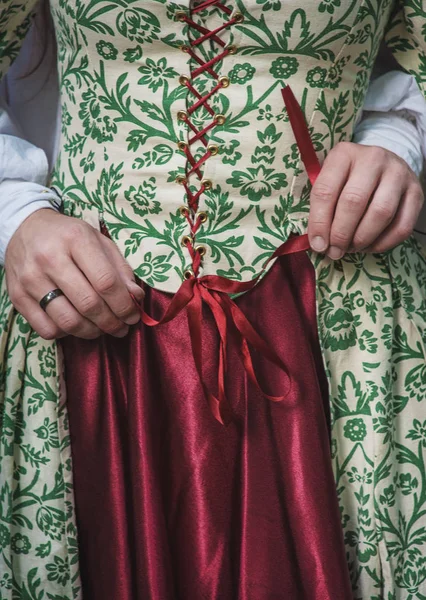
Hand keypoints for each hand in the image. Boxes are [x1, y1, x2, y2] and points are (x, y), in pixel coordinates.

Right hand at [5, 209, 143, 339]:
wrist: (25, 228)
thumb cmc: (69, 237)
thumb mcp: (99, 242)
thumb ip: (120, 269)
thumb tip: (136, 298)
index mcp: (76, 239)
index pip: (106, 282)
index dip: (124, 305)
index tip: (133, 316)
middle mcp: (50, 258)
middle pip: (89, 304)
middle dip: (111, 323)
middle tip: (122, 328)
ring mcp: (30, 279)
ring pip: (68, 321)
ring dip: (92, 332)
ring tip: (102, 329)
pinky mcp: (17, 296)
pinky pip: (47, 329)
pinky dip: (66, 333)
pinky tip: (76, 324)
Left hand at [308, 142, 423, 258]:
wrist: (384, 165)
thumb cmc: (349, 178)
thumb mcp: (331, 181)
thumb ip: (321, 207)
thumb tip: (318, 243)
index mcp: (344, 154)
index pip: (326, 191)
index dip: (319, 222)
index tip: (317, 244)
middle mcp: (373, 158)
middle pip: (354, 202)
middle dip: (341, 234)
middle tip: (334, 251)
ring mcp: (398, 173)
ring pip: (380, 213)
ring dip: (362, 239)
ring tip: (351, 249)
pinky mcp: (416, 191)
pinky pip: (402, 226)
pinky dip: (383, 243)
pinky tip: (369, 247)